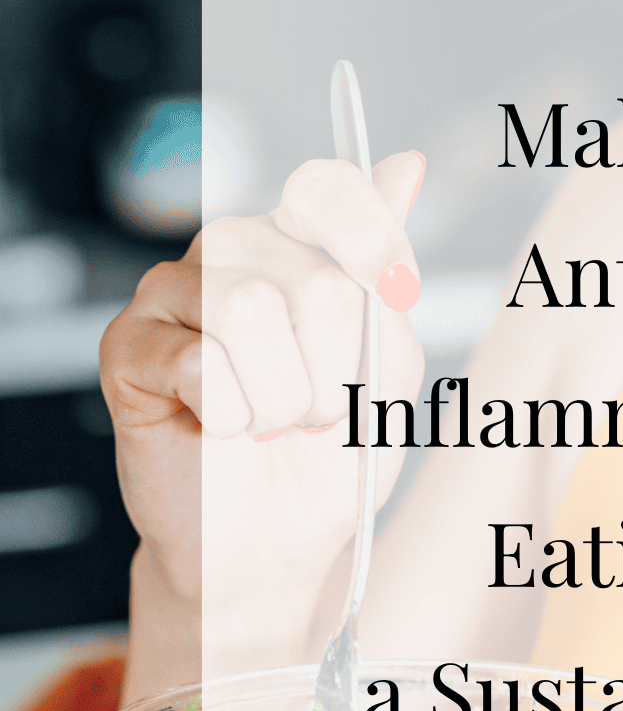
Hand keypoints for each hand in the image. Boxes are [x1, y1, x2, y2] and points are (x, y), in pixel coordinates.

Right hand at [101, 152, 425, 671]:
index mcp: (298, 244)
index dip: (368, 241)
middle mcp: (232, 252)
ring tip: (269, 420)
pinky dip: (230, 416)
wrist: (272, 545)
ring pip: (252, 311)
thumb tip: (406, 166)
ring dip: (283, 397)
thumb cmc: (328, 455)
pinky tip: (219, 427)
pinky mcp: (128, 346)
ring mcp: (172, 294)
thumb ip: (390, 271)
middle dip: (335, 369)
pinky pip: (201, 365)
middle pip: (313, 276)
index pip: (327, 189)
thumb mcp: (389, 364)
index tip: (390, 298)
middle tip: (315, 408)